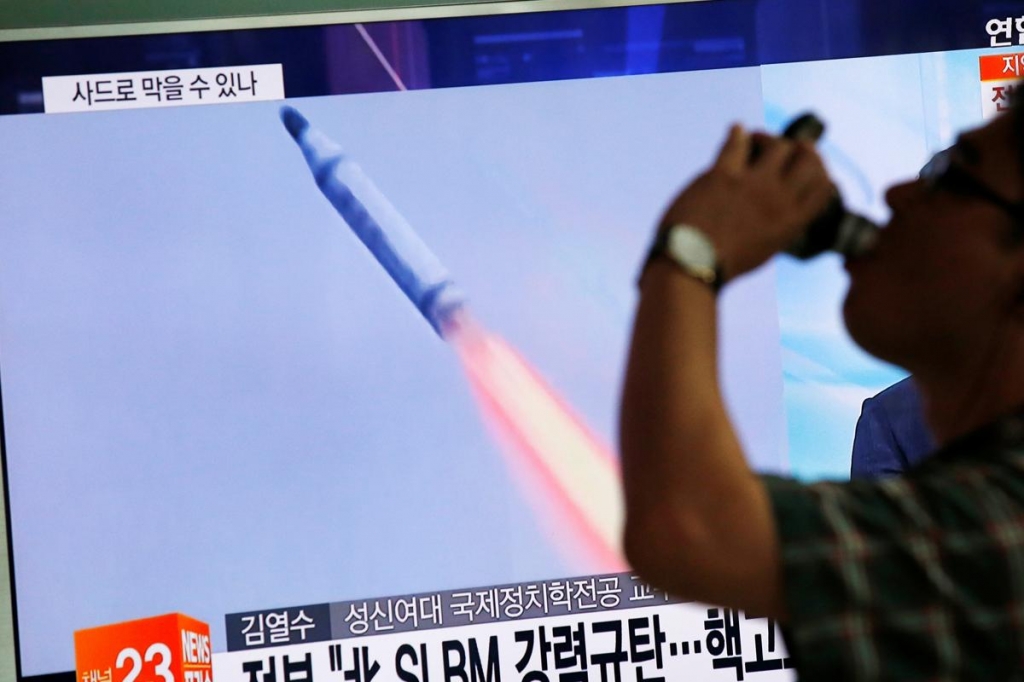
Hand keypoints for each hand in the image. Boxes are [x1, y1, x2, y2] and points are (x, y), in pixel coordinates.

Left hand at [658, 125, 833, 280]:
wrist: (689, 265)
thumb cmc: (724, 262)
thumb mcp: (765, 248)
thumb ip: (779, 225)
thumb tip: (785, 207)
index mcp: (792, 222)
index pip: (825, 185)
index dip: (820, 170)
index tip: (807, 164)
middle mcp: (779, 200)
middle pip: (808, 157)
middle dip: (799, 148)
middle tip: (784, 148)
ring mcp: (752, 185)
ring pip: (777, 145)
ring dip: (767, 139)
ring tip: (754, 142)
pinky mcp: (723, 175)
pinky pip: (736, 142)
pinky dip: (737, 133)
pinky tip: (735, 131)